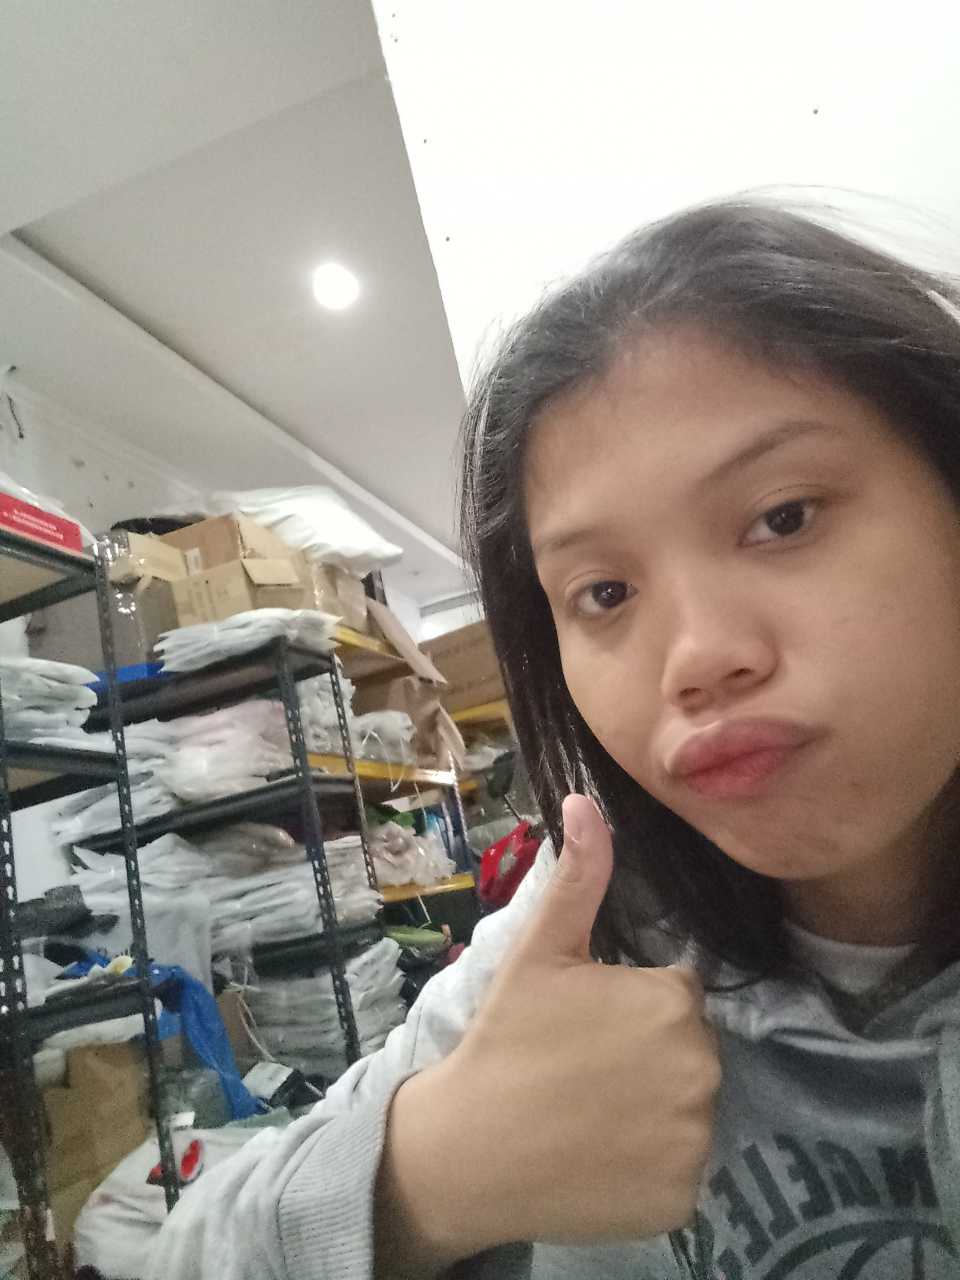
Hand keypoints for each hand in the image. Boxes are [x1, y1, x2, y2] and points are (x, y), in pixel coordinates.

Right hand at [378, 794, 720, 1270]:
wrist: (470, 1147)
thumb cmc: (507, 1038)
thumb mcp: (540, 949)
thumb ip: (578, 875)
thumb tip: (584, 798)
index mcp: (673, 1002)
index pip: (677, 998)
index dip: (632, 1010)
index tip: (587, 1029)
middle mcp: (702, 1068)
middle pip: (689, 1053)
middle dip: (650, 1056)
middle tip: (586, 1071)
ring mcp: (696, 1139)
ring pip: (689, 1110)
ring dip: (656, 1110)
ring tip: (593, 1114)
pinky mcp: (685, 1196)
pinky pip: (682, 1168)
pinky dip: (652, 1166)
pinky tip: (604, 1156)